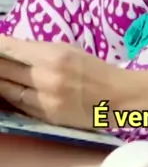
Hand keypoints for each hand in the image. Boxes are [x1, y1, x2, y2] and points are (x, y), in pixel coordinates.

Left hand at [0, 35, 115, 129]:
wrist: (118, 97)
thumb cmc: (95, 70)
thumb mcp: (69, 50)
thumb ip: (41, 50)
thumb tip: (14, 50)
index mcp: (53, 55)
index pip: (12, 49)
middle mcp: (46, 77)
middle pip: (5, 70)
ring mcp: (44, 99)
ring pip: (7, 90)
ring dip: (0, 83)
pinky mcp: (45, 117)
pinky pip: (19, 105)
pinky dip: (10, 98)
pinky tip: (4, 93)